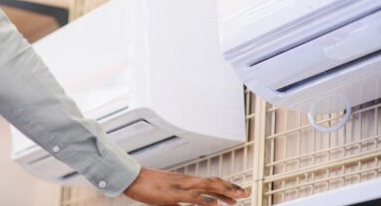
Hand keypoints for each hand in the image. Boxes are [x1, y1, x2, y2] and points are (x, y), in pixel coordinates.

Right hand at [124, 167, 249, 204]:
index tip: (240, 191)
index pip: (211, 181)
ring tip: (238, 198)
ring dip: (224, 192)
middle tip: (246, 193)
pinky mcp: (172, 195)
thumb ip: (182, 195)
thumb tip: (196, 201)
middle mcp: (186, 180)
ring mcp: (180, 186)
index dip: (227, 186)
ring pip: (207, 187)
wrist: (133, 178)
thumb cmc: (149, 184)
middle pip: (213, 182)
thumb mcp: (169, 190)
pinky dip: (205, 201)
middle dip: (231, 188)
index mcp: (186, 180)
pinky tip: (215, 204)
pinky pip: (191, 198)